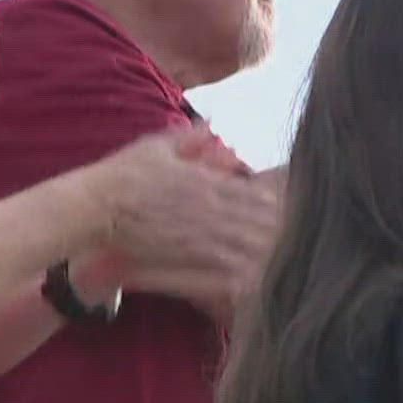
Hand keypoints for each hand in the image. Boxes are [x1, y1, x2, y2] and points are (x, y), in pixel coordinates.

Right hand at [91, 126, 280, 312]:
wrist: (94, 207)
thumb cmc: (121, 175)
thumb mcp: (157, 147)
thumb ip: (190, 138)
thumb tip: (214, 124)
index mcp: (205, 180)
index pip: (250, 190)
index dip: (274, 200)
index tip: (298, 204)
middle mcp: (208, 206)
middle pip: (255, 218)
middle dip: (280, 226)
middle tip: (307, 233)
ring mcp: (199, 233)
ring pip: (245, 242)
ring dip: (269, 248)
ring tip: (293, 257)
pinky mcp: (187, 255)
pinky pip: (223, 266)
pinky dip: (245, 271)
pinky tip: (262, 278)